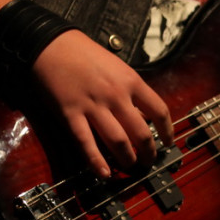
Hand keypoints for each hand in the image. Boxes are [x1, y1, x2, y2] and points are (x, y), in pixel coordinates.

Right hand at [31, 31, 173, 177]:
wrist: (51, 45)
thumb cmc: (85, 54)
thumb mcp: (117, 67)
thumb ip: (131, 90)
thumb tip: (143, 116)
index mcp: (131, 81)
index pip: (159, 111)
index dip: (167, 131)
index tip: (167, 142)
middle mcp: (116, 96)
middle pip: (141, 133)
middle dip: (148, 153)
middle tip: (147, 162)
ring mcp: (93, 106)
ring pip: (118, 142)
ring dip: (126, 159)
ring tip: (129, 166)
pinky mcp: (71, 115)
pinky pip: (86, 143)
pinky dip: (96, 162)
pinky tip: (103, 174)